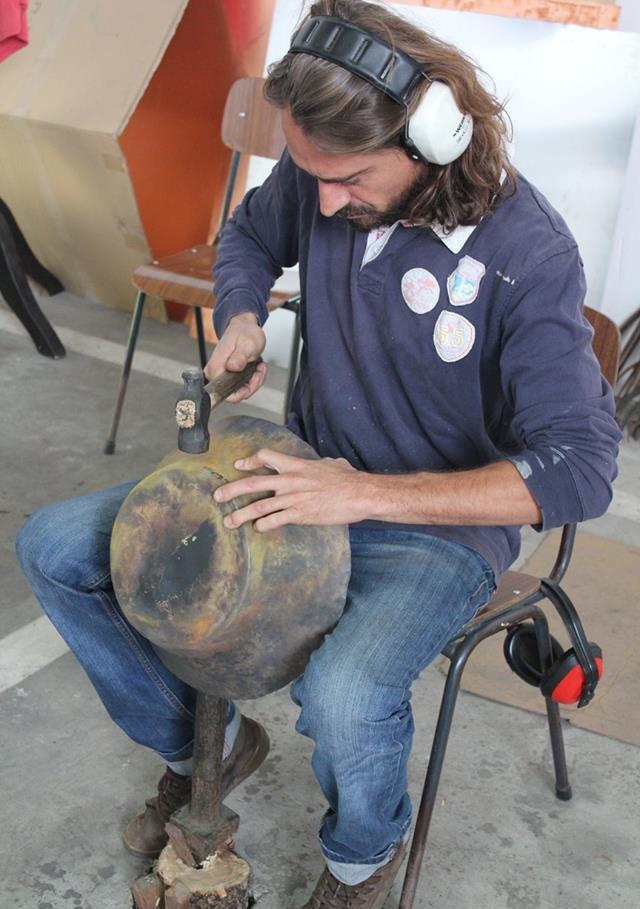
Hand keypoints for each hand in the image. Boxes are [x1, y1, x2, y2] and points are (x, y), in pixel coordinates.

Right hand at [205, 313, 266, 401]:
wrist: (243, 327)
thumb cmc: (244, 333)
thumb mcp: (247, 343)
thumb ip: (240, 356)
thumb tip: (232, 367)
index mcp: (216, 368)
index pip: (224, 394)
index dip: (241, 392)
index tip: (253, 379)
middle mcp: (214, 373)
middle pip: (233, 394)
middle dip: (251, 385)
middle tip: (258, 370)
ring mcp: (220, 375)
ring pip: (239, 391)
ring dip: (254, 381)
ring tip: (258, 366)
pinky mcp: (226, 375)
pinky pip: (241, 386)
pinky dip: (252, 379)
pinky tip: (256, 368)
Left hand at [213, 448, 371, 530]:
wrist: (358, 494)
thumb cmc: (348, 479)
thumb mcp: (332, 464)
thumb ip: (321, 464)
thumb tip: (323, 464)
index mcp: (296, 465)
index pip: (266, 457)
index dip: (250, 461)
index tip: (239, 466)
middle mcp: (289, 481)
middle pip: (252, 484)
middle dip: (232, 490)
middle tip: (218, 496)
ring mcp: (292, 499)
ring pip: (258, 507)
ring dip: (240, 515)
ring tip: (228, 522)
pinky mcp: (299, 515)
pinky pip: (274, 521)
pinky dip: (263, 526)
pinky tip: (258, 529)